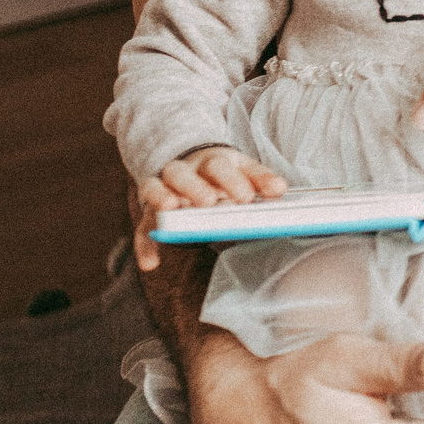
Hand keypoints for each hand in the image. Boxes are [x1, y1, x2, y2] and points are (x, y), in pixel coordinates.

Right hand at [132, 146, 285, 271]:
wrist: (191, 163)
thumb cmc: (223, 174)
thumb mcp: (243, 170)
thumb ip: (259, 180)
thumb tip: (280, 189)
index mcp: (212, 161)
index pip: (223, 166)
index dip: (235, 180)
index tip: (250, 196)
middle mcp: (185, 171)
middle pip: (183, 173)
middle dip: (195, 186)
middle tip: (208, 201)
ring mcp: (164, 188)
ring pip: (155, 187)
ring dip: (161, 197)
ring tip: (170, 208)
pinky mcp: (149, 209)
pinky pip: (143, 225)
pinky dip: (144, 244)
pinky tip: (151, 263)